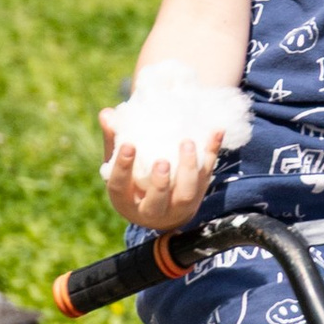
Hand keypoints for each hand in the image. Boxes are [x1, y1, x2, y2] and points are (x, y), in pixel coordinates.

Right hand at [99, 106, 219, 231]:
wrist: (163, 209)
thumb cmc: (133, 181)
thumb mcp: (119, 166)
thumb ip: (114, 140)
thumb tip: (107, 113)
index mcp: (125, 201)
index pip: (120, 186)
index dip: (123, 167)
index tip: (129, 145)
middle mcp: (152, 210)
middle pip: (157, 200)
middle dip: (160, 182)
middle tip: (162, 161)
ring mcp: (179, 205)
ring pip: (187, 194)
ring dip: (189, 169)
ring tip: (187, 143)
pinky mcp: (200, 192)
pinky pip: (208, 173)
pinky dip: (212, 152)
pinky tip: (216, 131)